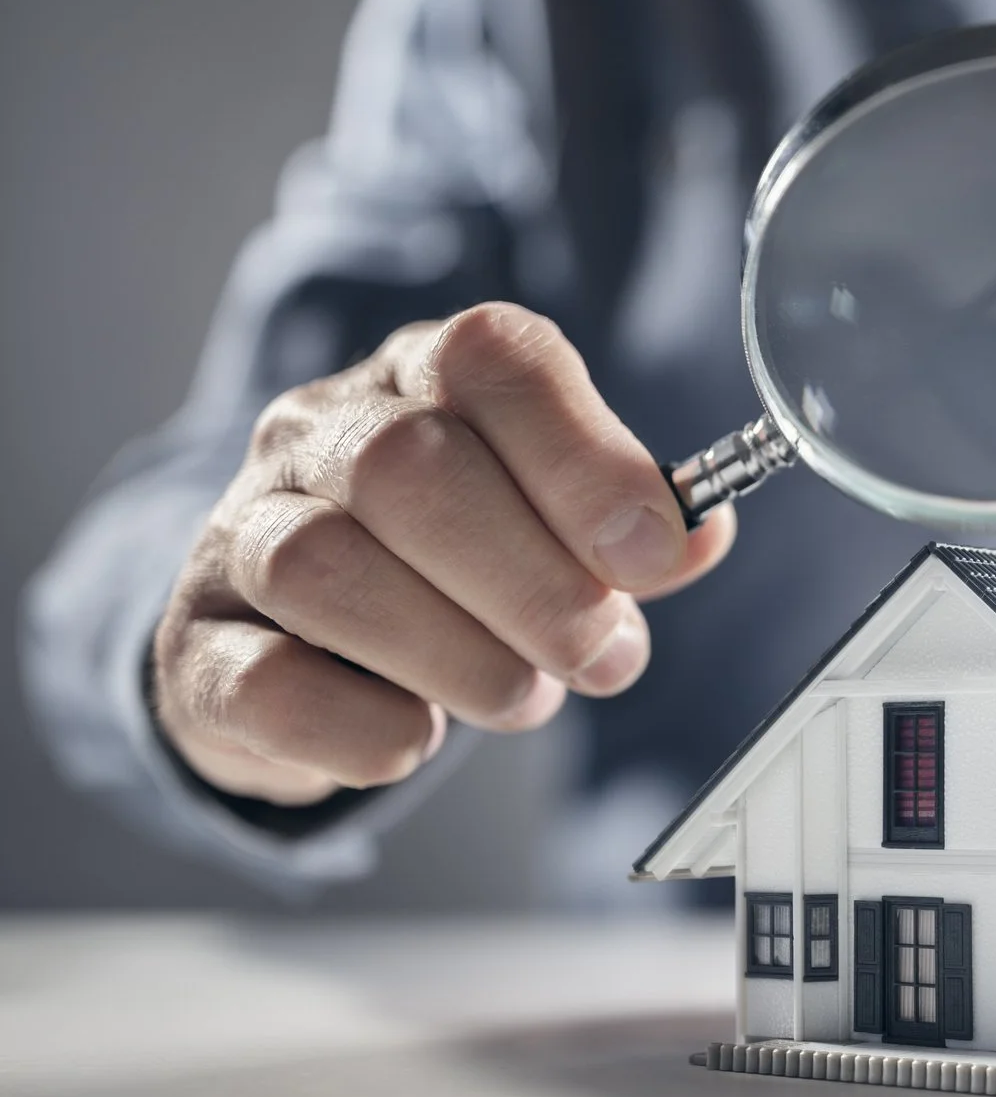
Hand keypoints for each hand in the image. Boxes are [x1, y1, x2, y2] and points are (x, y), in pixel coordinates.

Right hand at [153, 303, 736, 805]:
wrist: (302, 642)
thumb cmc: (453, 568)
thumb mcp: (555, 525)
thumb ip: (630, 529)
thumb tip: (699, 536)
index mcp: (424, 377)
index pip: (493, 360)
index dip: (587, 460)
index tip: (654, 557)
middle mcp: (318, 432)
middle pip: (409, 469)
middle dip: (534, 583)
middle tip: (601, 657)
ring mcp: (239, 533)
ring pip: (326, 567)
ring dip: (458, 655)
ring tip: (521, 696)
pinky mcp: (195, 649)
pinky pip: (264, 683)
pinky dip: (363, 726)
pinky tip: (416, 736)